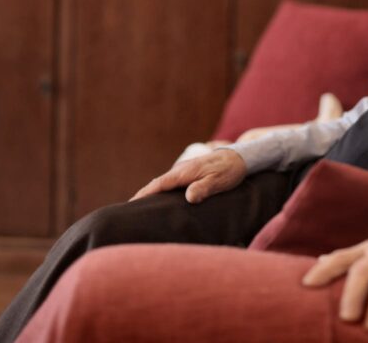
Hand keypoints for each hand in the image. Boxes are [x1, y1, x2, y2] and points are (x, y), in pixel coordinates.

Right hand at [130, 149, 246, 203]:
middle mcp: (181, 170)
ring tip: (140, 208)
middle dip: (143, 195)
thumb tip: (189, 198)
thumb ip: (204, 188)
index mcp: (185, 173)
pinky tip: (161, 200)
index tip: (131, 204)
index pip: (159, 184)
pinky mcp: (189, 174)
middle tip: (129, 210)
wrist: (239, 157)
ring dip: (152, 193)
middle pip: (157, 184)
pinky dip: (162, 191)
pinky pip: (171, 183)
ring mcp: (184, 171)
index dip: (145, 194)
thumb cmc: (229, 170)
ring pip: (164, 183)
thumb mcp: (219, 181)